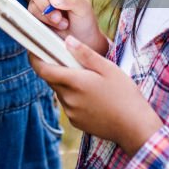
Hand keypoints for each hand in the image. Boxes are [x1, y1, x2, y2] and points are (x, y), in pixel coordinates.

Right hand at [27, 0, 106, 53]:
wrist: (82, 40)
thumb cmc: (85, 20)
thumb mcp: (84, 7)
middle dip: (44, 4)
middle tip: (58, 16)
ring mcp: (41, 2)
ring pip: (32, 4)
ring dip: (46, 16)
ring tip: (63, 23)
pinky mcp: (36, 15)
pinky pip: (31, 16)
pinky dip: (44, 23)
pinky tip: (57, 26)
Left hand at [30, 36, 162, 155]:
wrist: (134, 127)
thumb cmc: (124, 95)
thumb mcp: (108, 68)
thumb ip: (85, 54)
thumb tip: (67, 40)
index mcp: (74, 82)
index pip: (43, 69)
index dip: (35, 58)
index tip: (34, 48)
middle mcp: (68, 99)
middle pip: (52, 79)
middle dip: (57, 68)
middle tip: (71, 59)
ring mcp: (71, 113)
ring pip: (61, 92)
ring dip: (67, 83)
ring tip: (89, 79)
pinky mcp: (76, 122)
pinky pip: (69, 104)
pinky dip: (74, 97)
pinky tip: (93, 95)